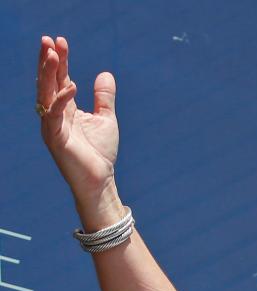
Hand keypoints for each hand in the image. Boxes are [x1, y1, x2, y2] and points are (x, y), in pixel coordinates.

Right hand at [37, 35, 122, 227]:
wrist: (100, 180)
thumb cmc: (100, 153)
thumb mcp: (106, 119)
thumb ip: (104, 97)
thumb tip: (106, 74)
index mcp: (65, 108)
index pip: (59, 78)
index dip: (60, 60)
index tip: (60, 40)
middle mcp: (54, 114)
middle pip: (48, 82)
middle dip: (48, 60)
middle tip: (49, 40)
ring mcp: (52, 126)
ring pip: (46, 94)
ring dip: (48, 73)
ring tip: (52, 54)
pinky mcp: (55, 138)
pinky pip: (54, 115)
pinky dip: (62, 100)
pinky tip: (70, 86)